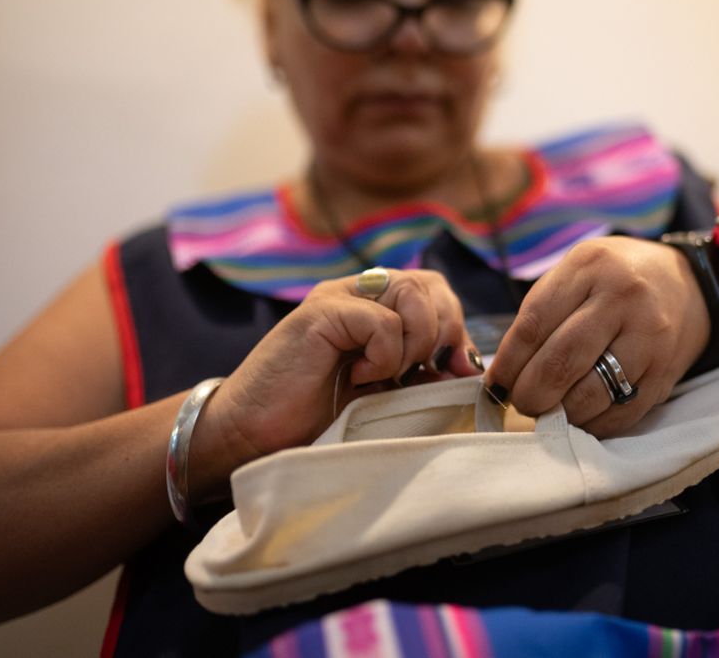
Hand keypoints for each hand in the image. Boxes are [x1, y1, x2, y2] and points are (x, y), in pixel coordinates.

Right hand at [199, 269, 480, 472]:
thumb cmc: (313, 417)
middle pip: (430, 284)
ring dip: (413, 343)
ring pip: (412, 294)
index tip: (453, 371)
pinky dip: (384, 356)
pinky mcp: (321, 313)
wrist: (250, 434)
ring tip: (385, 375)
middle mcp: (357, 292)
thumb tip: (468, 366)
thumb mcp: (383, 391)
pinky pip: (382, 321)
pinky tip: (359, 378)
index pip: (435, 291)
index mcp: (374, 305)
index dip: (453, 327)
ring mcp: (337, 298)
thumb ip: (420, 372)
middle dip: (441, 333)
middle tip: (420, 372)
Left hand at [486, 236, 710, 437]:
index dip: (508, 363)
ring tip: (549, 409)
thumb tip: (504, 373)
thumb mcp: (577, 271)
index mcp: (590, 268)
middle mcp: (623, 299)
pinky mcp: (665, 374)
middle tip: (521, 402)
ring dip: (560, 414)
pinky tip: (580, 416)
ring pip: (590, 394)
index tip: (496, 384)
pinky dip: (592, 425)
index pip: (535, 325)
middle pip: (561, 362)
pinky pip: (620, 414)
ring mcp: (649, 338)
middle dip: (530, 394)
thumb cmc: (615, 279)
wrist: (690, 284)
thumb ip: (541, 312)